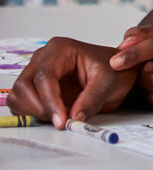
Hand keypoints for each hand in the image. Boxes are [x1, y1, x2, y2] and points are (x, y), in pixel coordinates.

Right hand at [7, 37, 139, 126]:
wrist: (119, 74)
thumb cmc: (114, 70)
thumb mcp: (109, 83)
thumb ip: (91, 100)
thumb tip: (74, 117)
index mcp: (61, 49)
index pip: (45, 77)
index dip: (50, 101)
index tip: (60, 120)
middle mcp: (44, 58)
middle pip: (24, 85)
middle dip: (39, 107)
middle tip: (60, 120)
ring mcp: (37, 72)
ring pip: (18, 95)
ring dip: (34, 112)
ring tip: (60, 116)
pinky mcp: (35, 87)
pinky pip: (21, 103)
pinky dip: (32, 114)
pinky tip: (54, 115)